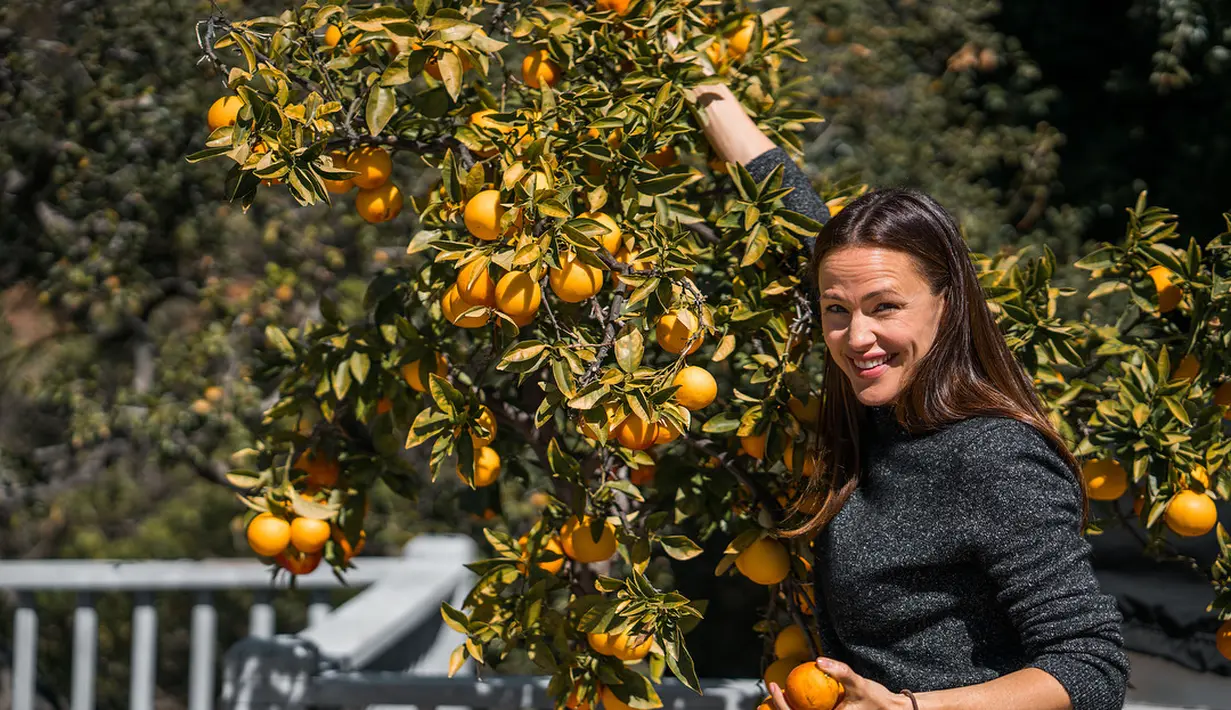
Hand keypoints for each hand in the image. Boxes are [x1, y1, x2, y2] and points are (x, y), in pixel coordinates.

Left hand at [768, 658, 911, 709]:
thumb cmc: (877, 700)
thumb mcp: (858, 684)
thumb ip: (841, 672)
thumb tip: (820, 661)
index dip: (781, 704)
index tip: (775, 687)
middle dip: (779, 706)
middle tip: (773, 686)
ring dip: (789, 706)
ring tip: (780, 690)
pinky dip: (801, 703)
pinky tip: (796, 691)